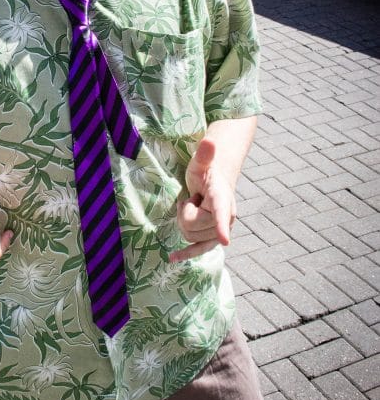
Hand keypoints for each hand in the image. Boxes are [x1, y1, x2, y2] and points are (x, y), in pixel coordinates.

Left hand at [169, 137, 235, 262]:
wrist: (214, 184)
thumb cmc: (205, 172)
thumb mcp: (200, 162)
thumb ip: (204, 154)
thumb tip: (209, 141)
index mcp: (222, 197)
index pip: (222, 212)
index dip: (221, 225)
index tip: (225, 239)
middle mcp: (227, 217)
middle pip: (192, 225)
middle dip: (185, 212)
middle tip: (192, 198)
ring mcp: (220, 231)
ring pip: (189, 237)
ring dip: (185, 221)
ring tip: (193, 206)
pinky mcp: (212, 239)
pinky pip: (197, 250)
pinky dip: (186, 254)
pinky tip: (173, 258)